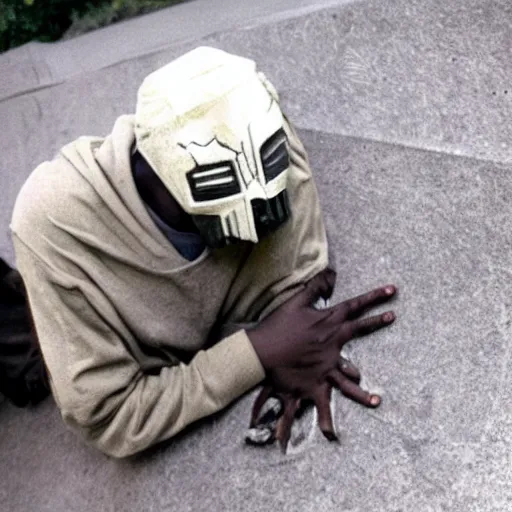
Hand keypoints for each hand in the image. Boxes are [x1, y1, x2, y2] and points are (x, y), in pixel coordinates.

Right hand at [249, 283, 396, 451]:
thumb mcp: (296, 302)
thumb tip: (332, 273)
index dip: (375, 297)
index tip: (392, 291)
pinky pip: (321, 406)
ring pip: (349, 381)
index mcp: (328, 324)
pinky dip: (325, 423)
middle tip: (391, 316)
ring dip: (362, 392)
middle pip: (360, 331)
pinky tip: (333, 437)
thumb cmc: (277, 326)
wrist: (261, 350)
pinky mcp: (314, 385)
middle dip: (377, 322)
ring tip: (377, 401)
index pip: (355, 307)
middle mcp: (332, 345)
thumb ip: (316, 287)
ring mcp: (326, 368)